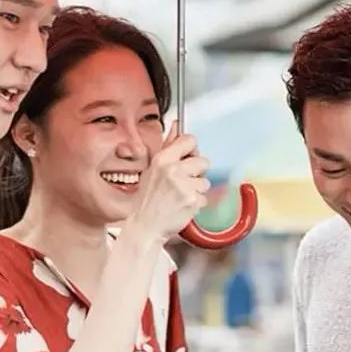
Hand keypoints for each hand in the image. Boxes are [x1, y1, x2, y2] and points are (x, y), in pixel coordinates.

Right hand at [128, 121, 209, 243]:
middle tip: (183, 183)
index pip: (190, 140)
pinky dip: (196, 203)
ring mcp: (183, 186)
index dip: (192, 149)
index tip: (188, 158)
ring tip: (180, 197)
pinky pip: (204, 197)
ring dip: (196, 189)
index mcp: (162, 159)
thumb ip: (167, 146)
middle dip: (197, 172)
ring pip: (205, 181)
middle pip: (203, 161)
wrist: (145, 227)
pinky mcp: (192, 201)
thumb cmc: (147, 200)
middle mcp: (173, 170)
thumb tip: (177, 125)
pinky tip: (182, 206)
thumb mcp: (152, 170)